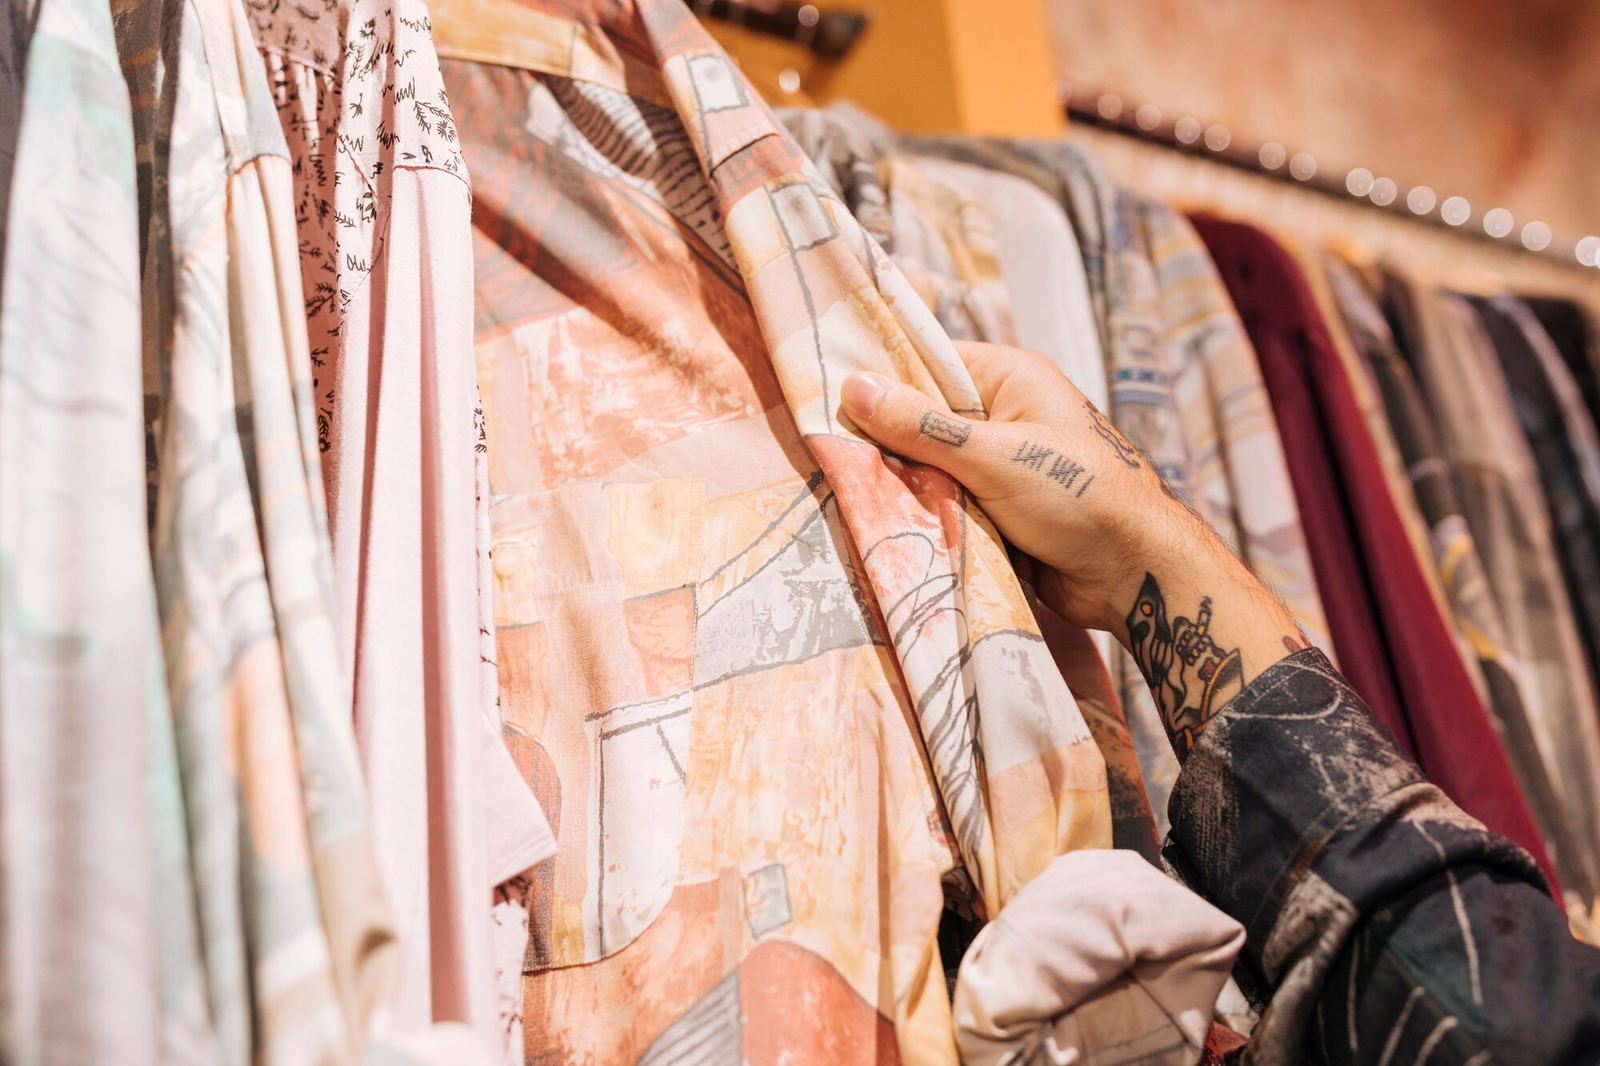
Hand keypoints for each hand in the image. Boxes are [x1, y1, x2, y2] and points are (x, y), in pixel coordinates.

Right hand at [839, 341, 1203, 633]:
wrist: (1134, 573)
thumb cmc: (1078, 497)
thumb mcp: (991, 455)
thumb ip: (920, 426)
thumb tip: (852, 386)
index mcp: (1010, 377)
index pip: (929, 363)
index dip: (881, 380)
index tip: (824, 396)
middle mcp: (1004, 414)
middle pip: (923, 419)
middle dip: (886, 442)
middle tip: (828, 453)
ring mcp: (1001, 465)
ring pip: (930, 467)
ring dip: (905, 487)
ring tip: (849, 492)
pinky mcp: (998, 510)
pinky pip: (947, 504)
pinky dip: (927, 517)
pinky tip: (887, 525)